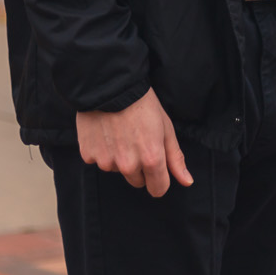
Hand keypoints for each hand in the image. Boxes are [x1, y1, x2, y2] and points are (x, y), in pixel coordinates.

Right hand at [76, 88, 193, 196]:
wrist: (111, 85)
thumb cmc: (143, 104)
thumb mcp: (166, 128)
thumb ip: (175, 158)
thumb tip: (187, 182)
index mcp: (151, 159)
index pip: (158, 189)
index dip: (159, 179)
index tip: (157, 168)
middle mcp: (128, 165)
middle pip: (137, 181)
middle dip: (139, 167)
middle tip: (137, 140)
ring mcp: (106, 161)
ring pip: (116, 169)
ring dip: (119, 157)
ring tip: (119, 132)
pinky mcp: (88, 155)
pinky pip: (97, 160)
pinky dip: (101, 150)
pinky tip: (104, 131)